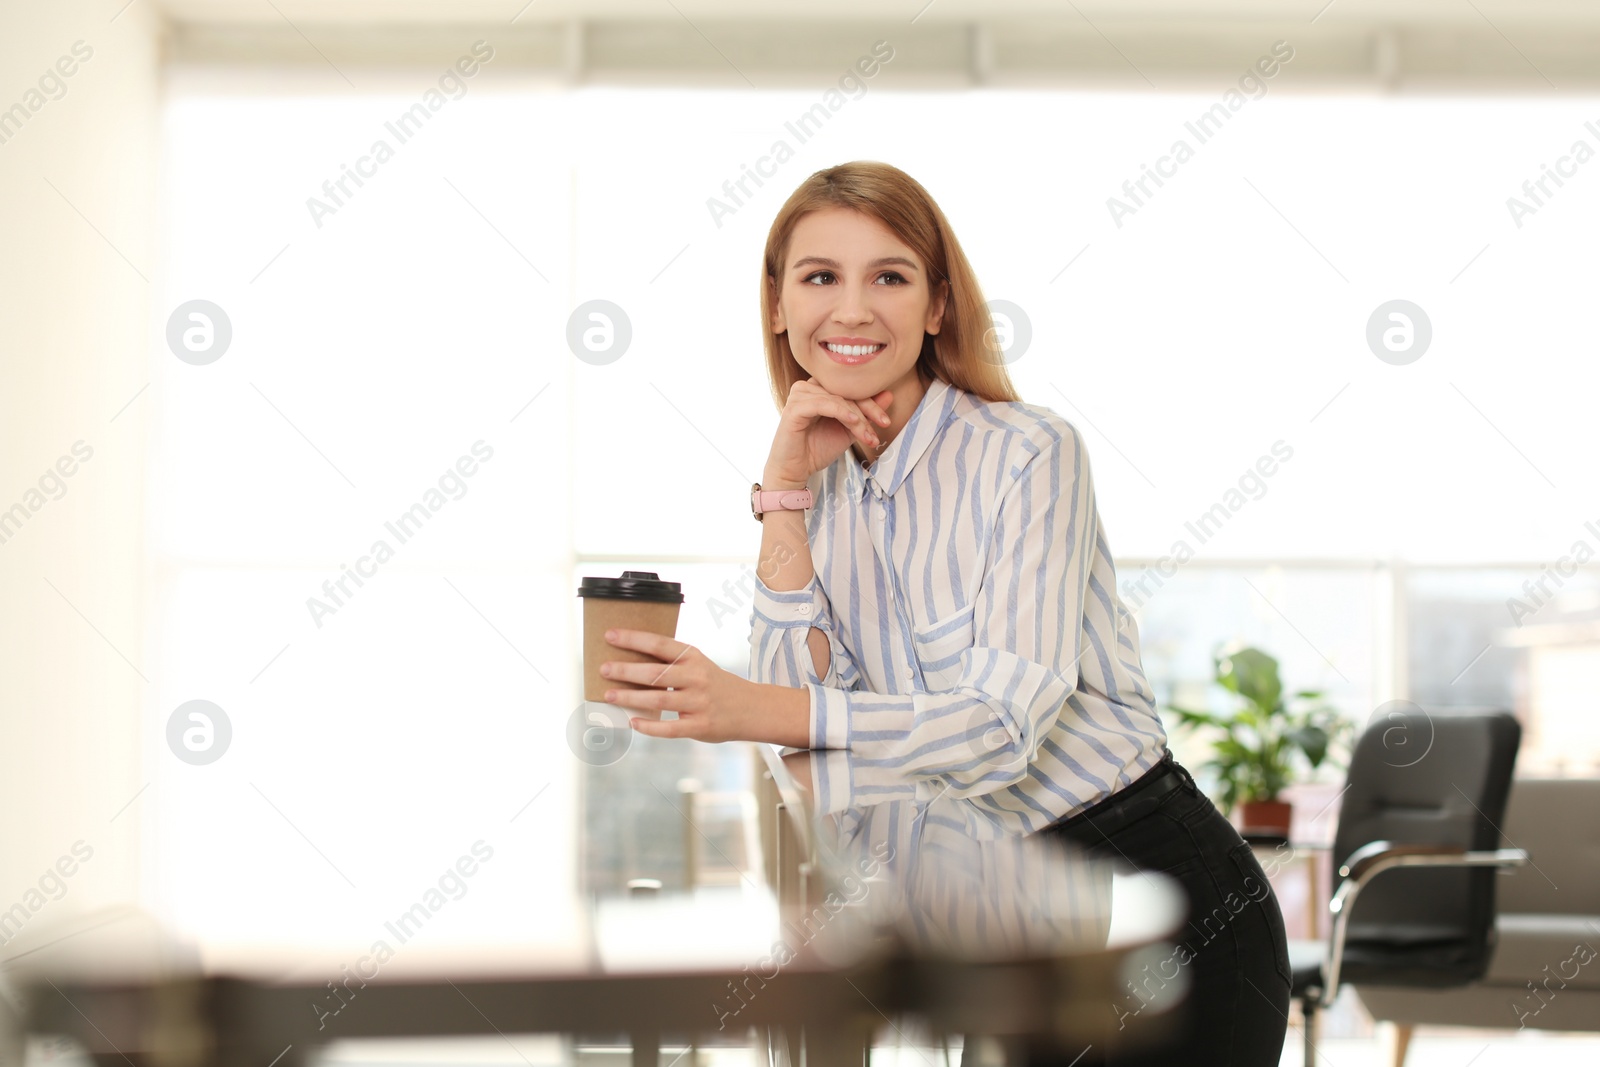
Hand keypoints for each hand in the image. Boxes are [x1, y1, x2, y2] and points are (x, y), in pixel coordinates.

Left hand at [600, 628, 753, 740]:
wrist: (751, 708)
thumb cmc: (715, 684)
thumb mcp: (699, 665)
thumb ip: (672, 664)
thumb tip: (629, 666)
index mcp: (693, 657)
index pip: (659, 644)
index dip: (633, 639)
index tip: (610, 635)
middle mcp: (696, 678)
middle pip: (654, 673)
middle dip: (625, 671)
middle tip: (603, 669)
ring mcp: (698, 703)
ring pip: (658, 699)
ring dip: (630, 698)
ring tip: (609, 696)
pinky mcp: (700, 726)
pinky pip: (669, 728)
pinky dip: (649, 726)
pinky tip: (633, 722)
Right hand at [764, 378, 894, 486]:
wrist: (796, 470)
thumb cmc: (817, 449)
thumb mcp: (848, 430)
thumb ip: (865, 413)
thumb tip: (889, 395)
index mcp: (819, 388)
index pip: (850, 388)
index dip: (871, 403)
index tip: (886, 421)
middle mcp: (808, 386)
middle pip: (846, 391)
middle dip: (868, 410)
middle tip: (883, 425)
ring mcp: (799, 395)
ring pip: (838, 399)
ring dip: (857, 417)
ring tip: (867, 435)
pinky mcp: (794, 407)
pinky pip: (822, 404)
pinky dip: (840, 412)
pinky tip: (853, 422)